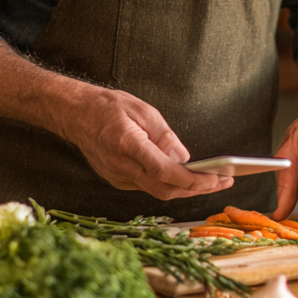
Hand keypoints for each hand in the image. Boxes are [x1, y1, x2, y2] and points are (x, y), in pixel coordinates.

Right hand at [60, 84, 233, 201]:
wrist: (74, 114)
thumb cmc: (107, 107)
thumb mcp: (143, 110)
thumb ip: (165, 136)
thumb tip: (184, 159)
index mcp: (128, 145)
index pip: (166, 172)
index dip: (193, 180)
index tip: (216, 178)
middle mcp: (121, 167)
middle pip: (165, 189)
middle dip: (198, 189)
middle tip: (223, 181)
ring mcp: (117, 177)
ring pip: (157, 190)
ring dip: (185, 188)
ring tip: (211, 179)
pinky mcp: (116, 179)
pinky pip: (147, 185)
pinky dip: (168, 183)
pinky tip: (185, 176)